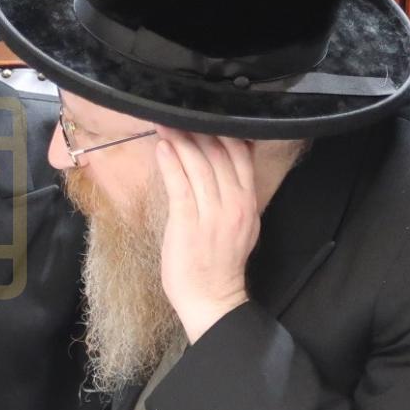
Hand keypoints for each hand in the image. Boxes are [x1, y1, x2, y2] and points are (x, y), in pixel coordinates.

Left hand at [154, 130, 257, 341]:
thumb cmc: (219, 262)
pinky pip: (179, 185)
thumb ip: (234, 194)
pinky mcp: (188, 223)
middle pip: (218, 153)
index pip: (241, 154)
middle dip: (197, 129)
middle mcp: (234, 203)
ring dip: (179, 140)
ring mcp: (211, 213)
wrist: (212, 298)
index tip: (203, 114)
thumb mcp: (240, 224)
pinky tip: (162, 147)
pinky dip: (170, 163)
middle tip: (177, 110)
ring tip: (164, 122)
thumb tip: (223, 163)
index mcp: (247, 201)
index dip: (222, 130)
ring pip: (198, 164)